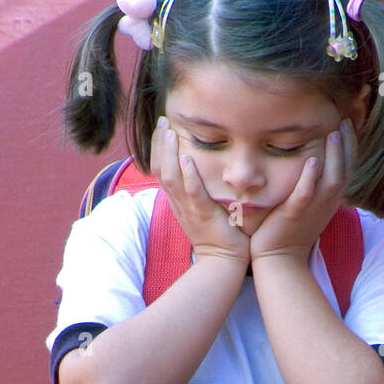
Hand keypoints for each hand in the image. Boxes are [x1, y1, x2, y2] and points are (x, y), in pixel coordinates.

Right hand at [151, 117, 250, 266]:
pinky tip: (187, 157)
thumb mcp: (203, 210)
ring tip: (170, 132)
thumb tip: (200, 172)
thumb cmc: (218, 235)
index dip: (159, 148)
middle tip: (162, 121)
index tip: (163, 128)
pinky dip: (189, 175)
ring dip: (169, 153)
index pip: (161, 170)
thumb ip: (199, 192)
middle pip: (160, 169)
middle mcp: (179, 203)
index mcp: (178, 201)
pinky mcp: (204, 215)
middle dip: (160, 144)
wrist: (223, 262)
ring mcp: (189, 209)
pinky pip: (193, 192)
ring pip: (171, 177)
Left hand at [249, 119, 356, 265]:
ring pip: (331, 179)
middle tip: (345, 121)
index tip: (347, 125)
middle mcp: (327, 203)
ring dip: (334, 156)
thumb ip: (312, 186)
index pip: (347, 168)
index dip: (350, 147)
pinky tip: (310, 159)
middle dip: (347, 145)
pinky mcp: (295, 214)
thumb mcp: (307, 206)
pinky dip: (309, 177)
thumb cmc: (289, 231)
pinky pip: (306, 193)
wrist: (279, 259)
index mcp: (330, 199)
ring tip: (334, 133)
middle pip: (345, 170)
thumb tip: (312, 163)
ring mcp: (313, 208)